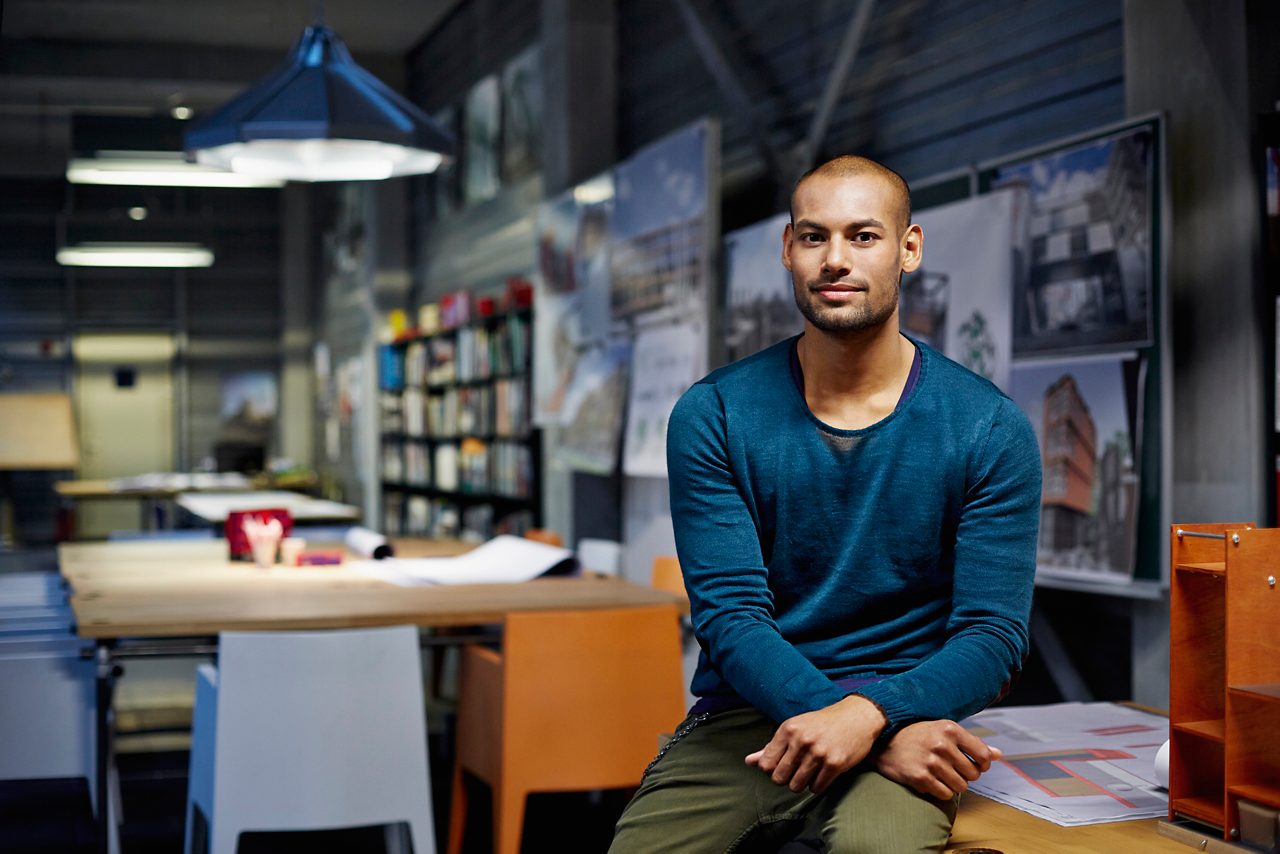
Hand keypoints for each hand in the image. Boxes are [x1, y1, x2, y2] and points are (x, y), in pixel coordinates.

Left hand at [744, 695, 885, 793]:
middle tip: (797, 770)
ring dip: (802, 783)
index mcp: (788, 729)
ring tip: (810, 772)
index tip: (783, 765)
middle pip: (779, 778)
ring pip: (796, 786)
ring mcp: (818, 752)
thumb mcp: (795, 728)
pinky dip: (818, 786)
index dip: (772, 770)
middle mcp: (801, 740)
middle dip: (786, 779)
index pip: (765, 764)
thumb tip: (748, 762)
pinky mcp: (835, 763)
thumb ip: (771, 747)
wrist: (857, 717)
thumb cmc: (822, 724)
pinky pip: (816, 788)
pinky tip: (823, 774)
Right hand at [874, 719, 1001, 799]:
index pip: (983, 755)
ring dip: (953, 784)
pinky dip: (941, 791)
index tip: (974, 764)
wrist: (882, 741)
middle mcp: (942, 744)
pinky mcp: (921, 777)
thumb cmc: (916, 734)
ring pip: (961, 786)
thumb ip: (972, 743)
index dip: (982, 764)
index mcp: (950, 729)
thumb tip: (999, 754)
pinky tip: (931, 781)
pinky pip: (945, 794)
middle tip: (952, 769)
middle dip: (966, 775)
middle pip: (973, 774)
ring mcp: (931, 761)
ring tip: (941, 775)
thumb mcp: (943, 731)